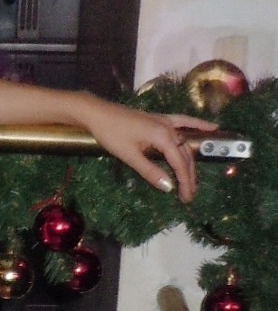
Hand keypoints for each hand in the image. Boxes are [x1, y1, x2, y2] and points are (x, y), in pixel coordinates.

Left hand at [77, 100, 215, 202]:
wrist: (98, 113)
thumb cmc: (111, 134)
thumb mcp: (129, 156)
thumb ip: (150, 171)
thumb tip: (169, 187)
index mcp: (163, 136)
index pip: (179, 163)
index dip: (184, 181)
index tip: (186, 197)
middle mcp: (169, 127)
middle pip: (185, 155)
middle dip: (189, 176)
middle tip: (189, 195)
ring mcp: (166, 121)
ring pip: (185, 143)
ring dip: (191, 161)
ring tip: (195, 179)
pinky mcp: (160, 119)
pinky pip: (184, 122)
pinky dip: (198, 125)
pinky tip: (213, 127)